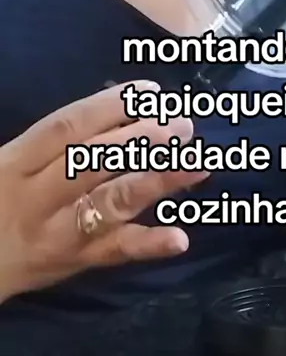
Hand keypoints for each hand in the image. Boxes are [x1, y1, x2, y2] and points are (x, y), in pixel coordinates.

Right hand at [0, 81, 206, 303]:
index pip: (67, 129)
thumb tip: (119, 108)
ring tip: (196, 165)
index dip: (110, 107)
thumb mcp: (12, 160)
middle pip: (94, 163)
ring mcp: (60, 232)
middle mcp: (38, 197)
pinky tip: (181, 237)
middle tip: (183, 124)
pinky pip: (114, 253)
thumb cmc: (0, 196)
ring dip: (156, 183)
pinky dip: (149, 245)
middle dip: (142, 140)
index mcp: (17, 163)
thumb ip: (57, 140)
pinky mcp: (76, 263)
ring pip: (110, 204)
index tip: (151, 92)